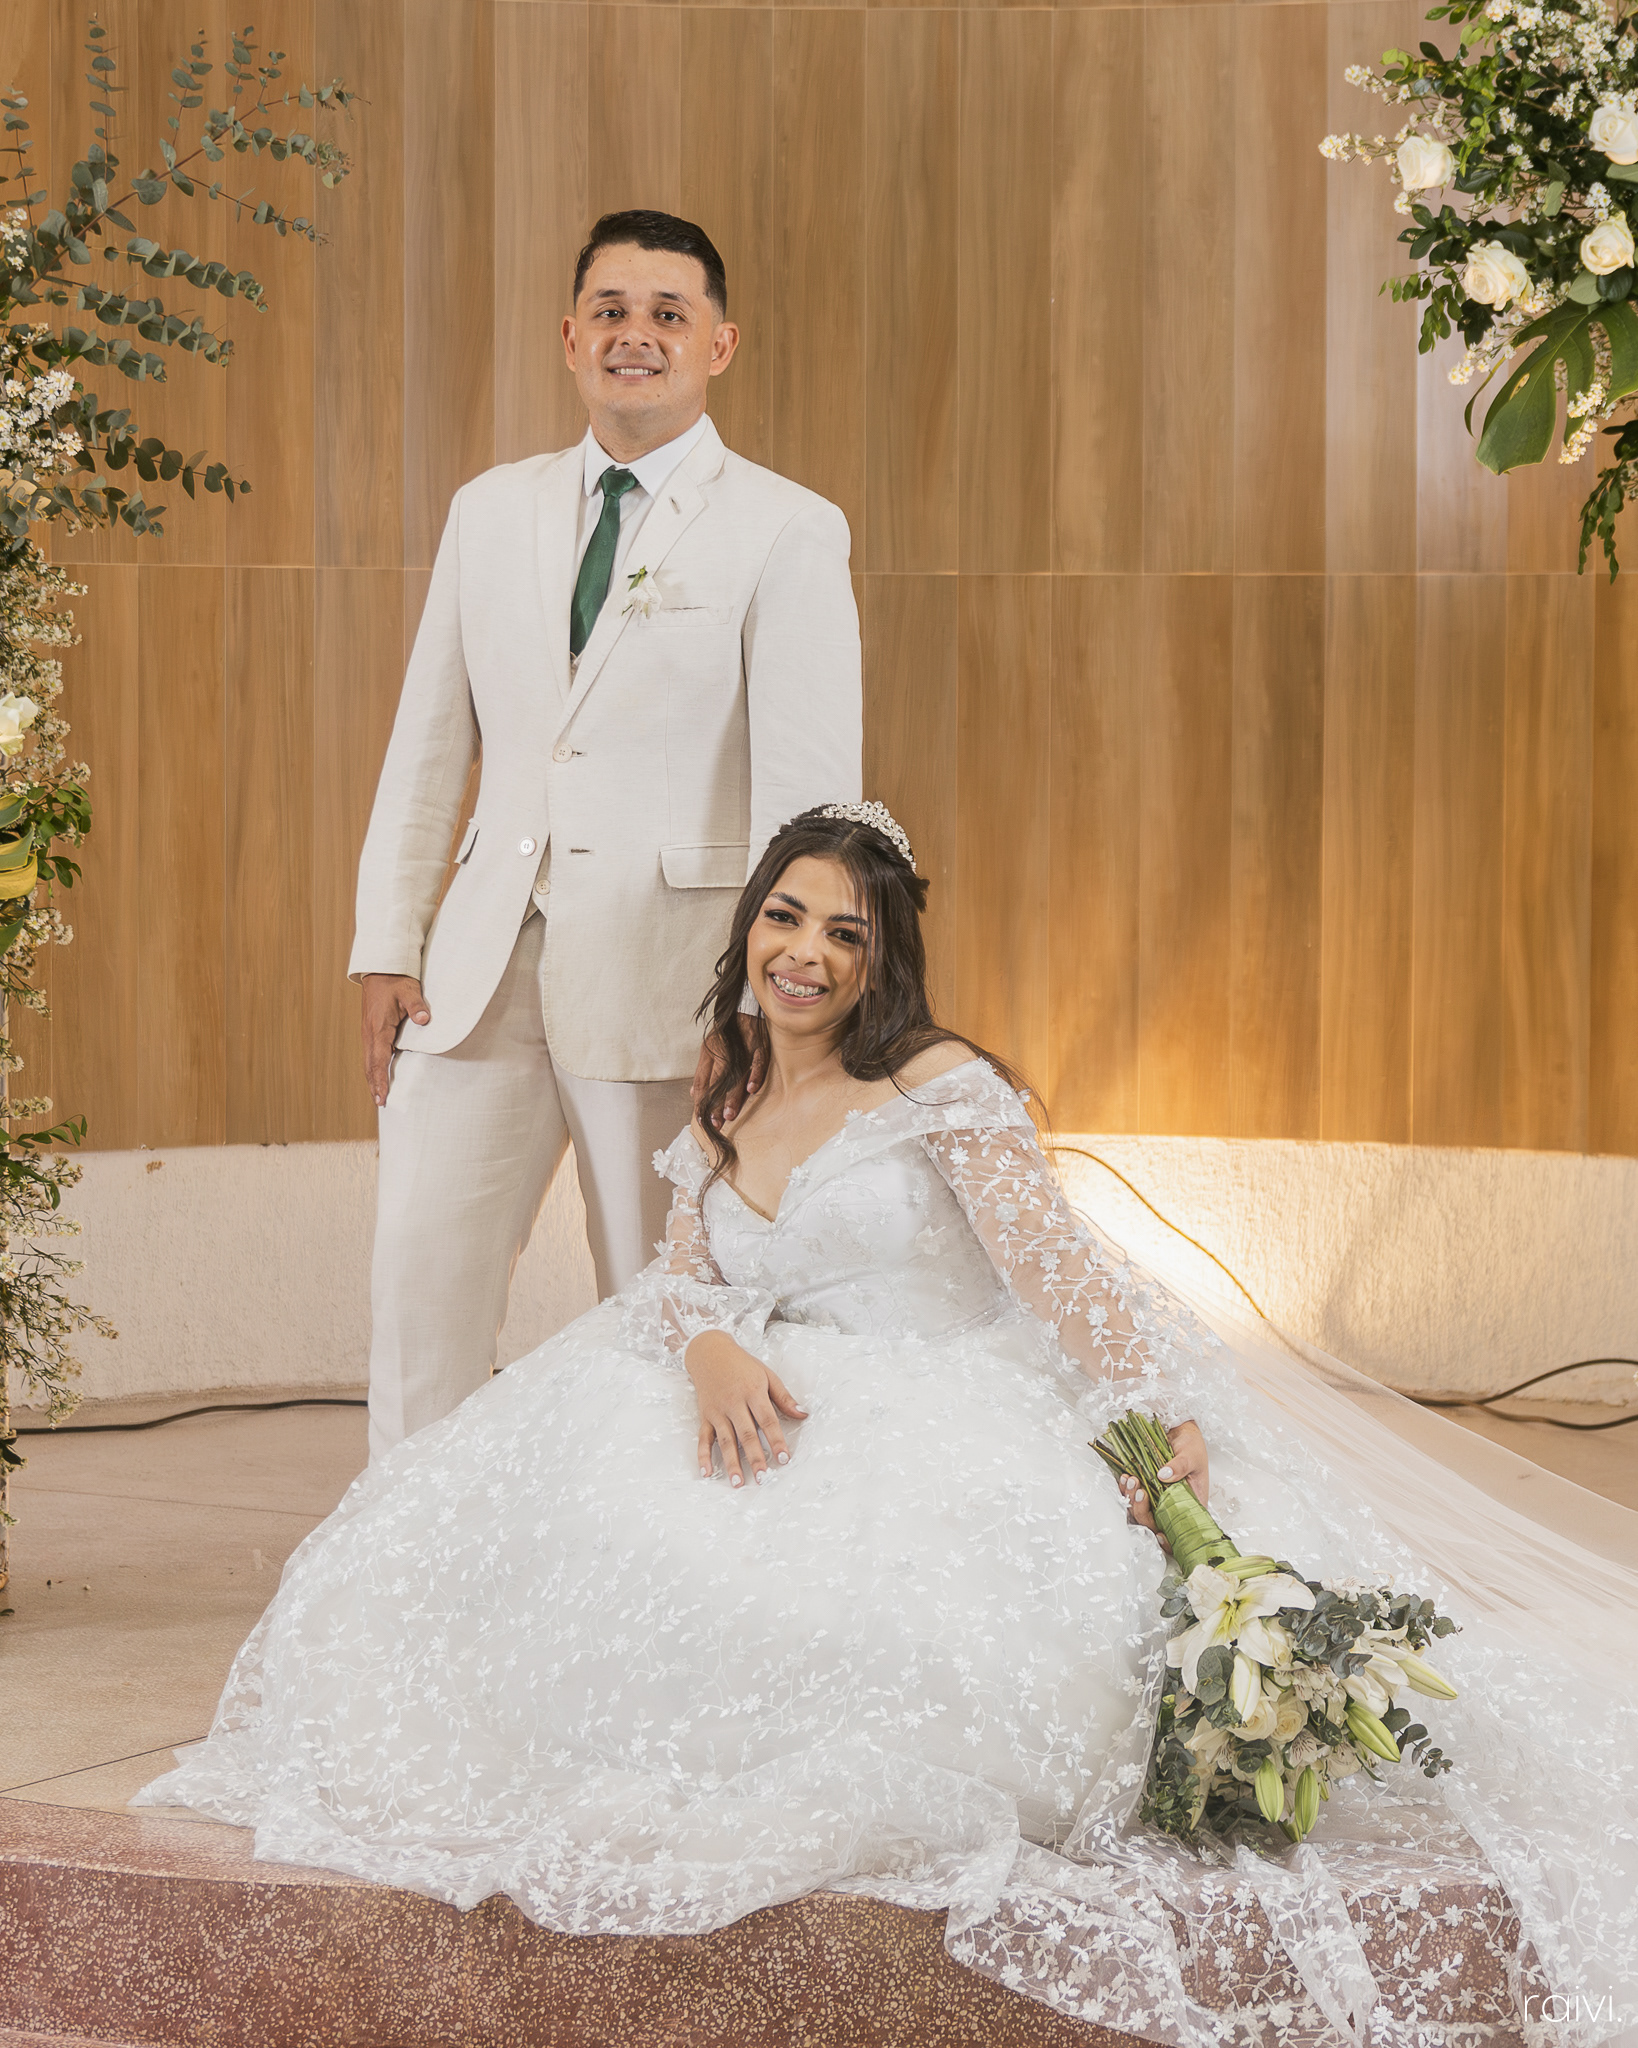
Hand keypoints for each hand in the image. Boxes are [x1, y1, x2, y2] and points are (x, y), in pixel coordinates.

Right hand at [361, 974, 430, 1107]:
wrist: (380, 970)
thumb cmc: (396, 980)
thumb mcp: (409, 990)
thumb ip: (417, 1006)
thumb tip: (424, 1020)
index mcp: (378, 1027)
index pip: (378, 1059)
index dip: (380, 1080)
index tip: (382, 1097)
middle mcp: (369, 1033)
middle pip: (370, 1065)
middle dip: (374, 1085)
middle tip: (381, 1104)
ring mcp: (368, 1032)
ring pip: (369, 1061)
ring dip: (372, 1078)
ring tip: (378, 1097)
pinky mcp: (371, 1030)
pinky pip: (371, 1053)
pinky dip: (374, 1068)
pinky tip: (379, 1076)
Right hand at [684, 1329, 806, 1487]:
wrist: (710, 1352)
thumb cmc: (742, 1365)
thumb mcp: (767, 1375)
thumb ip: (784, 1397)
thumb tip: (803, 1413)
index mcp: (753, 1392)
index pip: (767, 1420)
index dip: (776, 1440)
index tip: (784, 1458)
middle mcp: (734, 1403)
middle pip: (746, 1434)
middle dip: (755, 1457)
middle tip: (762, 1478)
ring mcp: (717, 1411)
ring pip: (725, 1440)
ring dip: (731, 1463)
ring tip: (738, 1483)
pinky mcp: (705, 1416)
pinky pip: (703, 1438)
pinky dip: (703, 1456)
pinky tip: (706, 1472)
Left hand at [691, 1013, 766, 1127]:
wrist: (745, 1004)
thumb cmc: (728, 1031)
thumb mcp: (709, 1048)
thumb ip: (703, 1072)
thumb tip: (693, 1094)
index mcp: (709, 1053)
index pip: (703, 1081)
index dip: (702, 1101)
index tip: (702, 1121)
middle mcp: (723, 1051)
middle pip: (718, 1081)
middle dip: (716, 1104)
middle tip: (716, 1123)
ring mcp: (741, 1047)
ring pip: (736, 1074)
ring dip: (733, 1095)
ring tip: (729, 1114)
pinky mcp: (759, 1043)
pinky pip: (757, 1060)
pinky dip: (755, 1074)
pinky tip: (752, 1089)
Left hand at [1119, 1420, 1208, 1551]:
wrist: (1179, 1430)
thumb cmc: (1192, 1445)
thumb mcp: (1192, 1454)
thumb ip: (1180, 1466)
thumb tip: (1163, 1475)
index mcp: (1191, 1505)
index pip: (1181, 1531)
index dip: (1170, 1540)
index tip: (1160, 1534)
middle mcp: (1173, 1506)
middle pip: (1155, 1524)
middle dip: (1143, 1511)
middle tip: (1139, 1489)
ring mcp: (1158, 1498)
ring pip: (1140, 1511)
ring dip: (1131, 1500)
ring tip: (1131, 1479)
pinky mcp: (1146, 1488)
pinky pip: (1132, 1496)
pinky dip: (1126, 1490)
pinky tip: (1125, 1477)